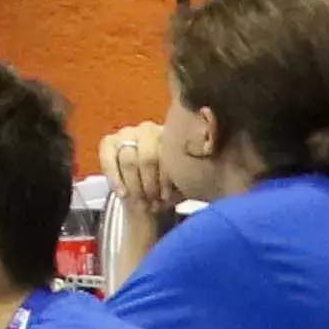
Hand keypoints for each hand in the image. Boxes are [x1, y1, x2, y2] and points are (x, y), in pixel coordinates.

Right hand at [100, 119, 192, 251]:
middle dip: (150, 183)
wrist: (151, 200)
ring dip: (136, 184)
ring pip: (129, 160)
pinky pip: (109, 160)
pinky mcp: (109, 142)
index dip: (166, 179)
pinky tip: (124, 194)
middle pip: (148, 157)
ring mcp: (127, 133)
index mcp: (173, 132)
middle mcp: (149, 128)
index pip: (169, 154)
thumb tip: (219, 162)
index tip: (168, 198)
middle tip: (155, 201)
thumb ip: (199, 169)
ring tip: (143, 201)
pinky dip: (116, 179)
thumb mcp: (189, 180)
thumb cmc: (174, 189)